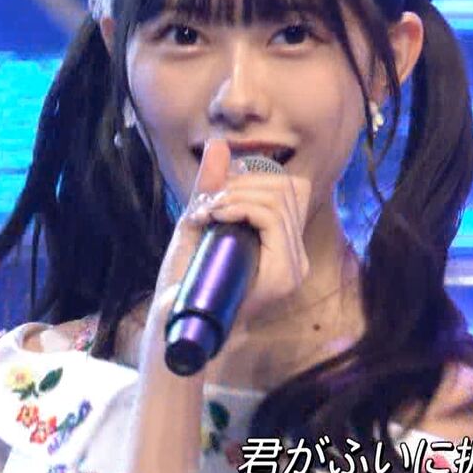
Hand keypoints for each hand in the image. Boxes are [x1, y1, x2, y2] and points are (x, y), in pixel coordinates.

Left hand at [149, 139, 313, 340]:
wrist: (176, 328)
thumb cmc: (186, 281)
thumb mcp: (200, 224)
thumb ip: (213, 187)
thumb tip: (220, 145)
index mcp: (284, 245)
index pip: (289, 189)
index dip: (254, 178)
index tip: (219, 193)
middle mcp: (296, 256)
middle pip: (286, 188)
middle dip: (242, 183)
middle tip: (209, 202)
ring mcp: (293, 267)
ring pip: (278, 200)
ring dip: (236, 195)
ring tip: (209, 211)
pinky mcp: (283, 274)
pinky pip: (271, 218)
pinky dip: (240, 207)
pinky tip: (216, 216)